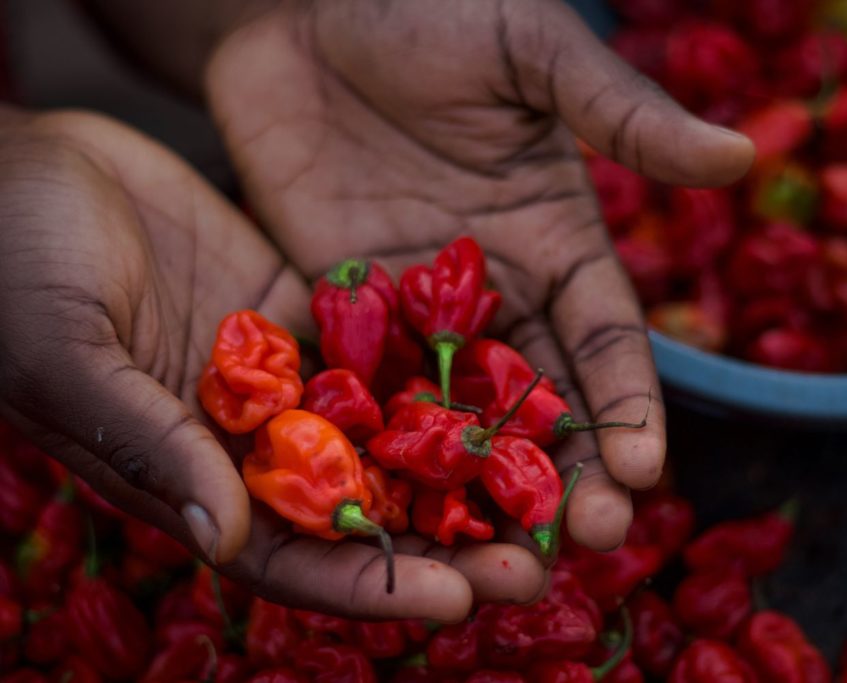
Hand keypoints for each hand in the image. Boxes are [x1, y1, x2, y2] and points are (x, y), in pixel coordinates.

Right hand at [0, 109, 544, 619]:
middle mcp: (248, 438)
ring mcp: (282, 374)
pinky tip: (511, 378)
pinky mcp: (301, 311)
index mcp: (187, 476)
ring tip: (550, 481)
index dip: (373, 586)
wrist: (29, 168)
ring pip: (386, 434)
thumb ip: (148, 446)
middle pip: (362, 508)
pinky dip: (438, 368)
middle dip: (447, 538)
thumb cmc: (13, 266)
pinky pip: (383, 345)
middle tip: (538, 555)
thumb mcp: (67, 356)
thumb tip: (225, 541)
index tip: (459, 601)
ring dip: (463, 464)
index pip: (291, 556)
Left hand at [206, 0, 753, 549]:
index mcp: (557, 237)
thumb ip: (620, 113)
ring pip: (459, 412)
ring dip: (483, 484)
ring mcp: (415, 307)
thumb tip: (738, 157)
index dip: (630, 402)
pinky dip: (381, 444)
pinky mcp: (339, 307)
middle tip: (588, 542)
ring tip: (500, 554)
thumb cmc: (433, 10)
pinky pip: (364, 385)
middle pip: (542, 397)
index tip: (648, 468)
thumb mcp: (533, 52)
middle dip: (569, 470)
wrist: (306, 5)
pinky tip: (392, 500)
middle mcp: (495, 289)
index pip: (606, 336)